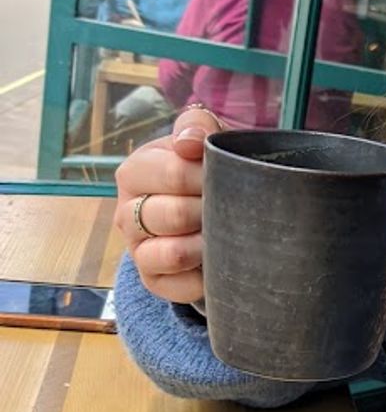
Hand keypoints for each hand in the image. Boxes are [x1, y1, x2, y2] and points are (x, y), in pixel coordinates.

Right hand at [114, 105, 220, 303]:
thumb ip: (196, 126)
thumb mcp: (202, 139)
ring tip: (227, 233)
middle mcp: (125, 212)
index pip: (173, 173)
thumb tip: (189, 142)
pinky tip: (218, 260)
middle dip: (211, 211)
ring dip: (208, 244)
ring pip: (174, 253)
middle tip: (234, 207)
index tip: (230, 176)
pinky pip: (181, 285)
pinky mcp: (153, 280)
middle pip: (175, 215)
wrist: (204, 208)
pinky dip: (206, 275)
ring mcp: (137, 249)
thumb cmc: (202, 168)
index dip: (209, 177)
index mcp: (135, 171)